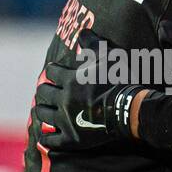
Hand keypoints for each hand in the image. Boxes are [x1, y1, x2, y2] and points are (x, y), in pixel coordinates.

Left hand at [33, 33, 142, 150]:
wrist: (130, 109)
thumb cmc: (119, 81)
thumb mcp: (108, 57)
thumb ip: (92, 43)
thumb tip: (82, 31)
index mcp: (70, 80)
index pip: (51, 72)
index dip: (53, 71)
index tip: (55, 72)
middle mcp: (63, 100)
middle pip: (43, 92)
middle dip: (45, 90)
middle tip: (47, 91)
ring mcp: (65, 120)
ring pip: (43, 114)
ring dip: (42, 110)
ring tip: (43, 109)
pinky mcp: (71, 138)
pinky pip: (51, 140)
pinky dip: (46, 137)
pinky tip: (45, 135)